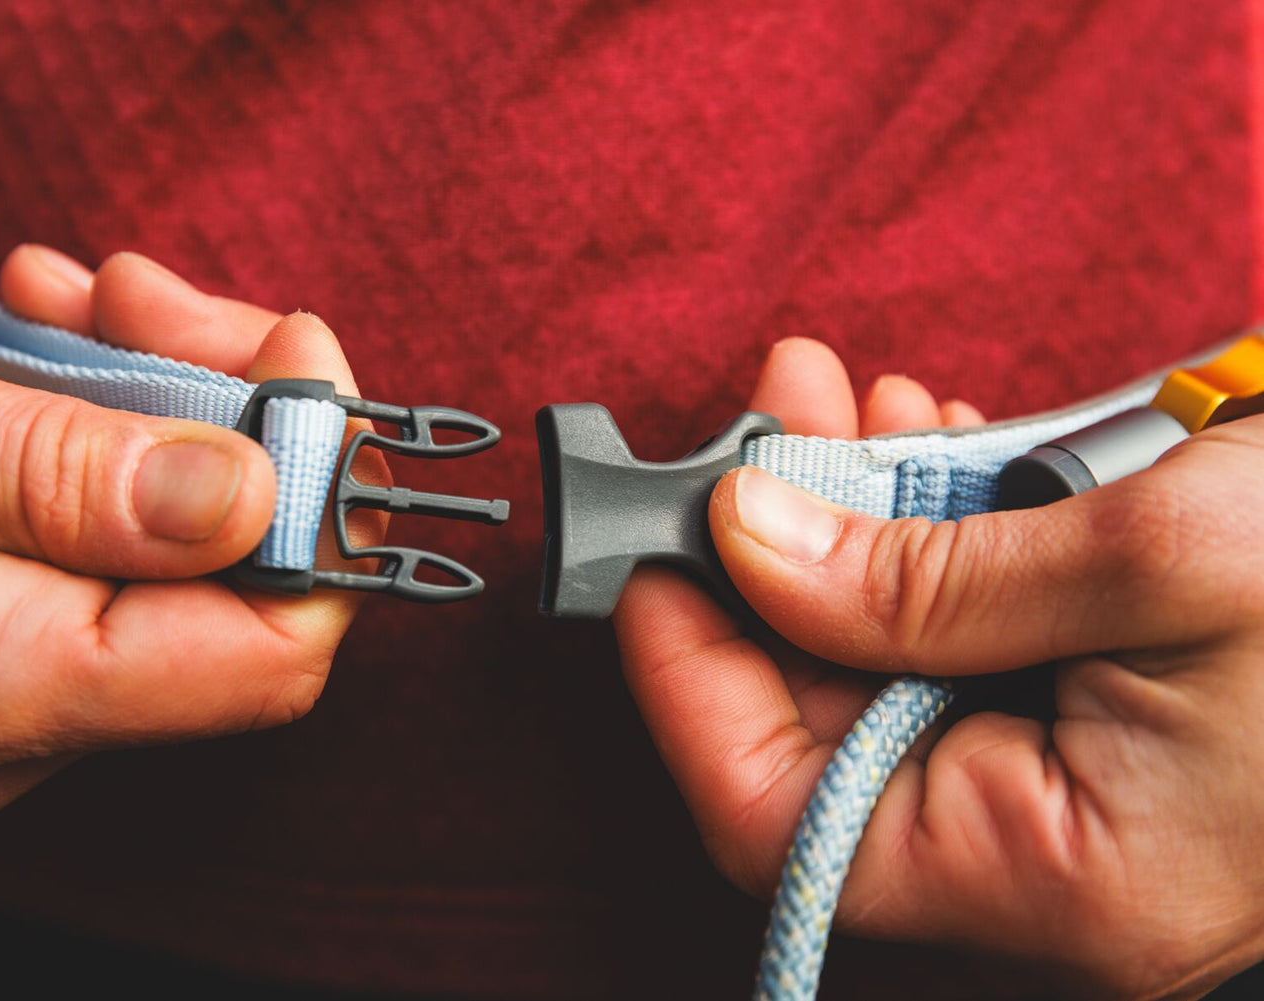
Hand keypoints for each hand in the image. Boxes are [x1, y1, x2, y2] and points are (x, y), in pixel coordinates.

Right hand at [0, 228, 381, 822]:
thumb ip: (60, 474)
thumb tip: (252, 502)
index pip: (263, 660)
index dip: (315, 507)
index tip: (300, 362)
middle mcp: (4, 712)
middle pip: (238, 581)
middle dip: (233, 413)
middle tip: (157, 297)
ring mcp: (4, 670)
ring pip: (194, 534)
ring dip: (170, 387)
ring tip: (85, 294)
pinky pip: (127, 519)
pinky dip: (119, 407)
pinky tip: (58, 325)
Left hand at [615, 337, 1263, 998]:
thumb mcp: (1165, 563)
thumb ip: (927, 575)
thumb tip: (745, 539)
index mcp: (1066, 878)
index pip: (782, 820)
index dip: (687, 686)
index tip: (654, 557)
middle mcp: (1052, 855)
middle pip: (818, 725)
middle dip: (772, 560)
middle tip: (767, 419)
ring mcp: (1071, 782)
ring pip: (880, 663)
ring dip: (847, 523)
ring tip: (843, 401)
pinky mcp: (1094, 707)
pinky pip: (960, 630)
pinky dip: (925, 530)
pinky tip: (921, 439)